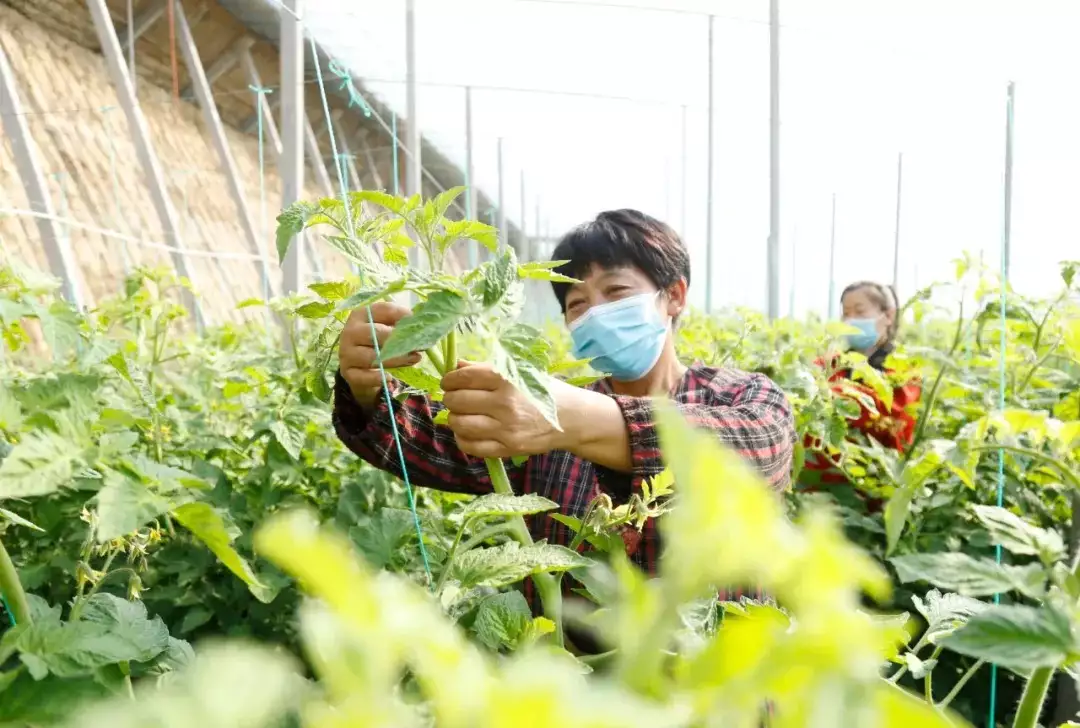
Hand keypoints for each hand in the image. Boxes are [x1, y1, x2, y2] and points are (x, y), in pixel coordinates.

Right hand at [339, 302, 422, 406]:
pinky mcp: (347, 372)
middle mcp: (350, 331)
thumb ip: (402, 325)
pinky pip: (363, 376)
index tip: (418, 323)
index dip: (403, 315)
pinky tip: (389, 378)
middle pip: (375, 334)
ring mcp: (346, 352)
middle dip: (400, 341)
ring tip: (413, 360)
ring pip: (372, 357)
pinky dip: (378, 378)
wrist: (359, 367)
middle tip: (419, 347)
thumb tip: (425, 325)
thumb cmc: (379, 342)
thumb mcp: (388, 329)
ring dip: (396, 360)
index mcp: (362, 314)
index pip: (383, 310)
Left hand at [441, 362, 574, 458]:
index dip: (449, 380)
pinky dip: (462, 439)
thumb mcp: (519, 372)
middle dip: (450, 398)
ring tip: (461, 415)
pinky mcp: (508, 448)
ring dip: (454, 419)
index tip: (449, 382)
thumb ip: (485, 368)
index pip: (463, 378)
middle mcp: (505, 404)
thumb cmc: (543, 390)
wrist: (571, 418)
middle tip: (455, 398)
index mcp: (507, 379)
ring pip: (460, 424)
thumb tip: (456, 366)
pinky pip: (471, 446)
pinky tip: (468, 432)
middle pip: (457, 401)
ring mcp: (506, 429)